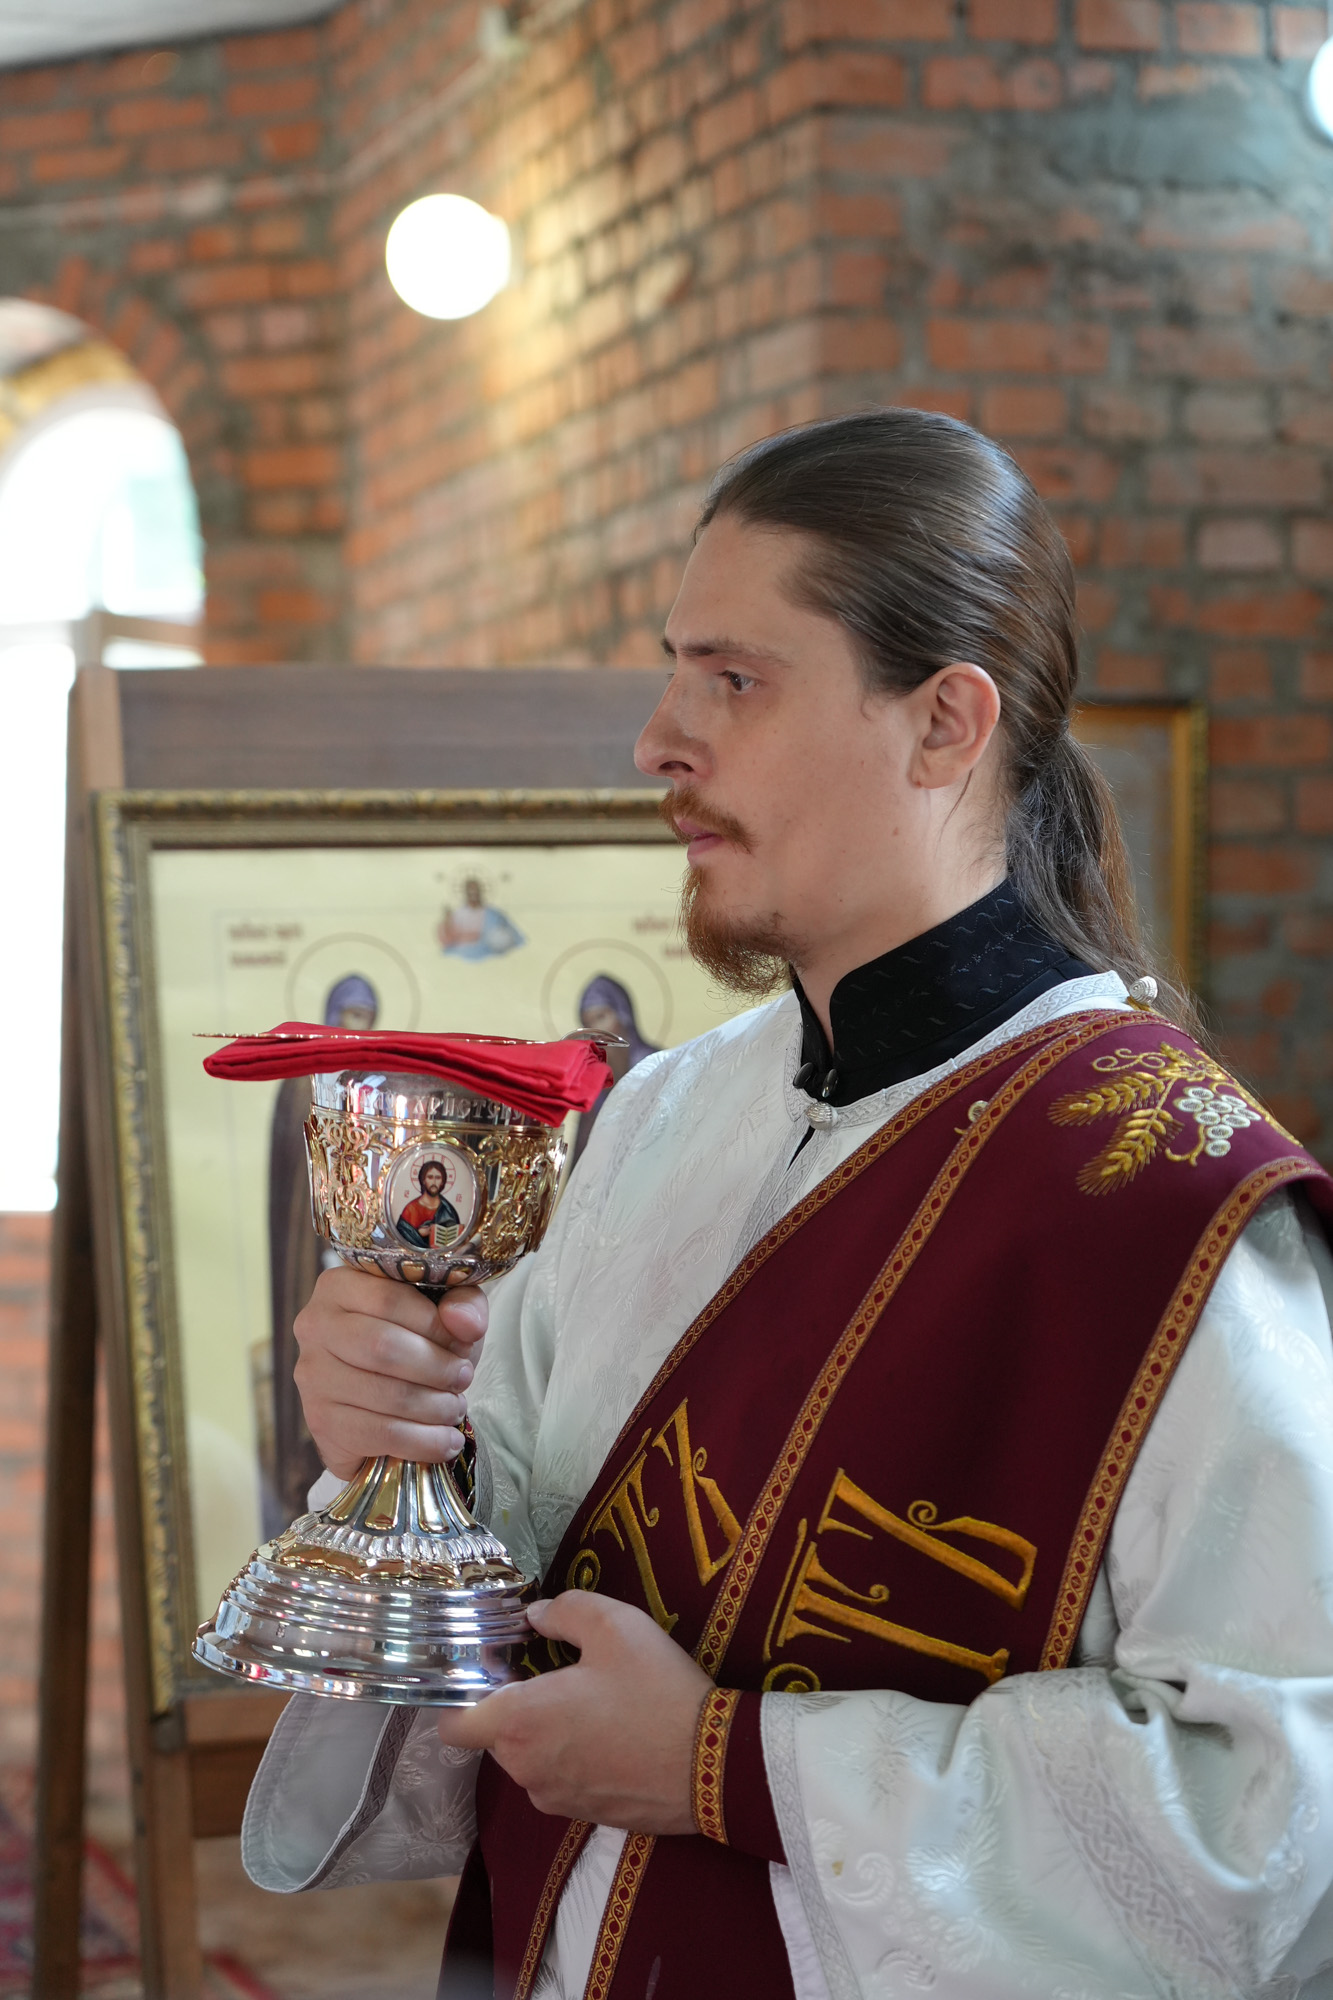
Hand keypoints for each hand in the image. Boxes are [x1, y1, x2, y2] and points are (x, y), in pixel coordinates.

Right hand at [292, 1265, 486, 1477]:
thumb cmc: (415, 1341)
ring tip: (456, 1408)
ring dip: (435, 1407)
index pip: (389, 1299)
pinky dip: (423, 1441)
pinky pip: (379, 1434)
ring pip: (384, 1393)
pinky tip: (445, 1441)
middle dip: (436, 1367)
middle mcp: (314, 1325)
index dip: (435, 1325)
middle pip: (382, 1346)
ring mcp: (312, 1376)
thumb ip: (463, 1304)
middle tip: (463, 1378)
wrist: (385, 1399)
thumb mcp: (445, 1312)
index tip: (464, 1343)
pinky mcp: (320, 1421)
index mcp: (339, 1284)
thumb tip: (466, 1323)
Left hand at [436, 1593, 710, 1833]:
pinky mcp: (583, 1815)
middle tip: (559, 1674)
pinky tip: (613, 1735)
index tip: (492, 1670)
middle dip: (516, 1705)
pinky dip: (573, 1757)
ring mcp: (554, 1798)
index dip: (462, 1695)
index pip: (453, 1723)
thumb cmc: (657, 1691)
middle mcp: (525, 1768)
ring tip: (594, 1704)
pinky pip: (559, 1779)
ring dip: (547, 1732)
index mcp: (520, 1722)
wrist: (713, 1764)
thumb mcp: (616, 1625)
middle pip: (495, 1734)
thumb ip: (564, 1609)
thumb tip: (535, 1615)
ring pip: (529, 1757)